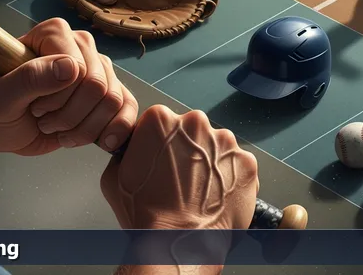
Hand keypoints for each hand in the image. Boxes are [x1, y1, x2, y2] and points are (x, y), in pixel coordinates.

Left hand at [0, 17, 137, 155]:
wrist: (0, 126)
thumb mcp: (1, 96)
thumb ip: (31, 78)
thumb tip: (72, 67)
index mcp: (55, 33)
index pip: (78, 69)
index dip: (59, 98)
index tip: (34, 107)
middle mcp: (82, 46)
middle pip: (100, 87)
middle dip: (71, 117)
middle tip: (44, 122)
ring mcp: (99, 69)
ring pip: (114, 102)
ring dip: (85, 128)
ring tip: (59, 130)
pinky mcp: (108, 93)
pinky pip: (128, 109)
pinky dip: (112, 132)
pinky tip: (94, 142)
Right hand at [100, 105, 259, 229]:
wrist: (177, 242)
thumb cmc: (145, 214)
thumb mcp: (115, 175)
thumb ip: (127, 152)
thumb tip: (134, 150)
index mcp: (160, 119)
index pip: (162, 121)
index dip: (160, 142)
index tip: (161, 158)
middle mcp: (195, 122)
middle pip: (192, 130)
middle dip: (188, 150)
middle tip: (180, 179)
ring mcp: (225, 141)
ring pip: (218, 147)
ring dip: (211, 163)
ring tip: (199, 191)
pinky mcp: (247, 162)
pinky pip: (238, 166)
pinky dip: (231, 179)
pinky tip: (216, 197)